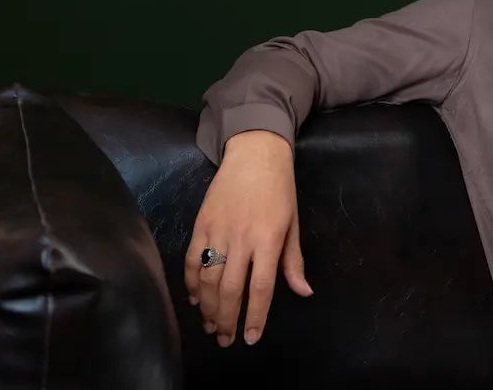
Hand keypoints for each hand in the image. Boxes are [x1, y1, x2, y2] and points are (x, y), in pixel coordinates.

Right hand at [184, 130, 313, 346]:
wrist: (255, 153)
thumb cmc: (280, 189)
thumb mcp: (293, 223)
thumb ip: (294, 261)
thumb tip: (303, 292)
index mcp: (268, 239)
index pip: (260, 287)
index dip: (255, 316)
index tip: (251, 337)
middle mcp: (241, 238)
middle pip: (230, 289)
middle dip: (227, 319)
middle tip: (225, 339)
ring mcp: (217, 231)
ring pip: (207, 279)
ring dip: (207, 307)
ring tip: (211, 324)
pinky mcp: (200, 224)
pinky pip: (191, 260)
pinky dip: (190, 283)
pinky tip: (194, 298)